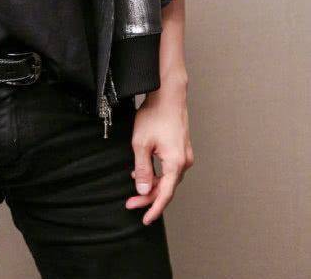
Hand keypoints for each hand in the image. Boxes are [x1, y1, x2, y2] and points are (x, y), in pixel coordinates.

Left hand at [125, 84, 193, 224]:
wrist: (168, 95)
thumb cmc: (154, 116)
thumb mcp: (141, 144)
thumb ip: (141, 169)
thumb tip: (141, 190)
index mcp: (175, 164)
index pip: (165, 194)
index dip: (154, 209)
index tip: (145, 219)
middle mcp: (184, 162)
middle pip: (166, 187)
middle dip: (148, 197)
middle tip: (130, 203)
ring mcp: (184, 155)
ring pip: (168, 178)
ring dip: (152, 184)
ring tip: (133, 186)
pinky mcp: (181, 148)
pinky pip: (169, 167)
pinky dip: (157, 173)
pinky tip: (143, 170)